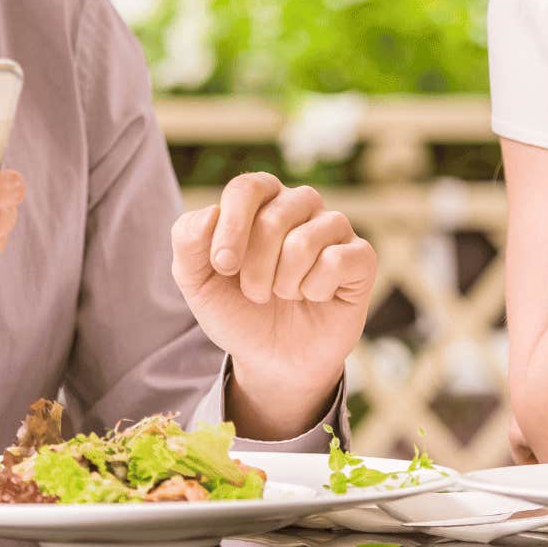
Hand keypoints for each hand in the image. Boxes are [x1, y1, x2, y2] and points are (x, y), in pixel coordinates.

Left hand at [171, 173, 376, 437]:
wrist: (274, 359)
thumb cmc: (238, 311)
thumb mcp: (197, 282)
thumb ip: (188, 242)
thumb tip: (211, 212)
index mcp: (261, 200)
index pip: (247, 188)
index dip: (232, 226)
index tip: (223, 267)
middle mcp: (300, 204)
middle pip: (273, 218)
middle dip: (255, 268)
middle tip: (255, 293)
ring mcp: (333, 227)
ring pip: (305, 241)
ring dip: (284, 283)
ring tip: (284, 294)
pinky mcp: (360, 256)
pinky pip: (336, 261)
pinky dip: (315, 289)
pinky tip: (315, 297)